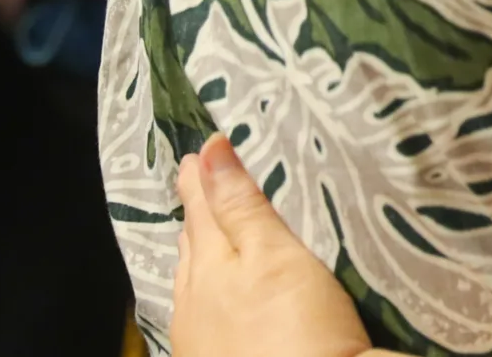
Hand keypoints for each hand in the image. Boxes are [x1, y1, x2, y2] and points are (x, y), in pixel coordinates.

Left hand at [174, 137, 375, 356]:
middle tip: (196, 185)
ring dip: (197, 254)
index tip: (195, 154)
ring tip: (199, 234)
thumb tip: (210, 153)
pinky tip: (211, 300)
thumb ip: (241, 205)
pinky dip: (205, 294)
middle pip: (193, 248)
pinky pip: (200, 319)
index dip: (201, 180)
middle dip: (196, 217)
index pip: (203, 211)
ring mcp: (202, 340)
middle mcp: (195, 304)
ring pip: (193, 285)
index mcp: (208, 268)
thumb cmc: (298, 327)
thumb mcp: (273, 255)